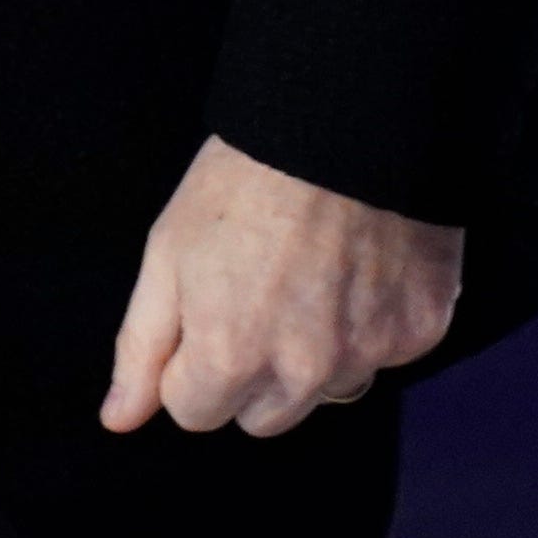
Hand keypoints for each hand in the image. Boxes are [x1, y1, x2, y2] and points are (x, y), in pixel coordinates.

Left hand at [97, 137, 462, 438]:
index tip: (206, 308)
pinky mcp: (419, 330)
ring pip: (325, 392)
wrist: (343, 117)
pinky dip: (370, 323)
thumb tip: (118, 419)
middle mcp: (303, 373)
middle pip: (261, 417)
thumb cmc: (243, 178)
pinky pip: (385, 355)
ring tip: (312, 276)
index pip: (194, 412)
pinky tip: (360, 267)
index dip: (191, 360)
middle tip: (258, 293)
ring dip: (313, 356)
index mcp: (230, 357)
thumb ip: (141, 347)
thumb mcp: (167, 251)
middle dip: (250, 372)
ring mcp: (368, 355)